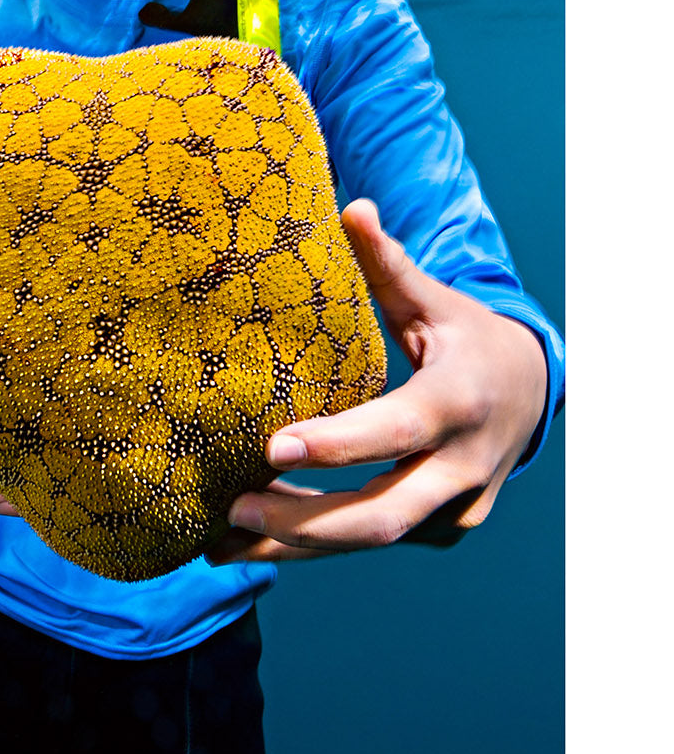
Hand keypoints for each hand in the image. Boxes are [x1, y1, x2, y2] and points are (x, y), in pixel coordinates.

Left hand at [207, 198, 547, 564]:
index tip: (271, 447)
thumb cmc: (466, 337)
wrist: (532, 393)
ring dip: (296, 545)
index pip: (395, 431)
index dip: (336, 445)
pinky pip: (375, 542)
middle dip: (302, 521)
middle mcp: (463, 467)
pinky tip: (256, 537)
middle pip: (381, 516)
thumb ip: (389, 263)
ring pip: (372, 541)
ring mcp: (456, 510)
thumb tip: (352, 208)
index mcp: (459, 402)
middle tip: (232, 509)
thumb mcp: (435, 299)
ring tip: (220, 542)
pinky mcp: (441, 531)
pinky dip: (317, 542)